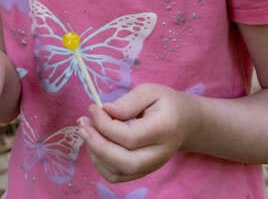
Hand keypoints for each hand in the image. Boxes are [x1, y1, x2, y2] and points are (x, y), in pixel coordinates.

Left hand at [78, 83, 196, 182]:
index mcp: (164, 130)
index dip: (105, 125)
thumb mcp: (150, 91)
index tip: (93, 108)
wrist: (185, 123)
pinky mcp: (141, 171)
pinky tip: (94, 143)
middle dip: (97, 145)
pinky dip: (100, 163)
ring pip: (118, 173)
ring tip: (86, 130)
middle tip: (82, 125)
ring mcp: (151, 167)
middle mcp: (159, 154)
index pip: (130, 138)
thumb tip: (105, 112)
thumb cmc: (165, 104)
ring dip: (95, 154)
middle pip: (125, 162)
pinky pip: (116, 176)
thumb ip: (127, 102)